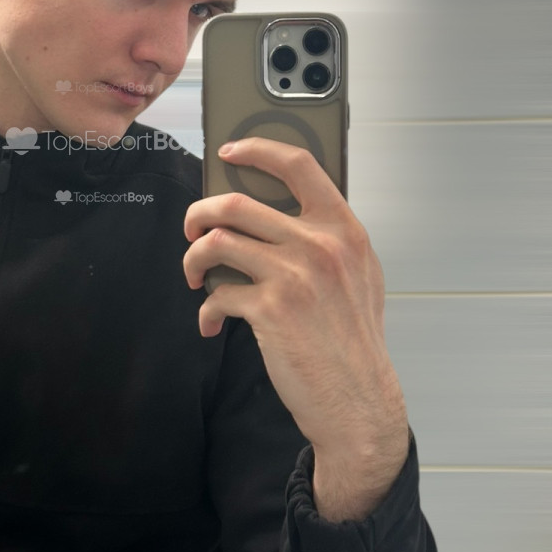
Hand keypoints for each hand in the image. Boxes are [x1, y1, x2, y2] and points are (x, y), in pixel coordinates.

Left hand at [183, 137, 408, 520]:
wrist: (358, 402)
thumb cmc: (353, 341)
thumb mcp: (358, 276)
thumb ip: (326, 240)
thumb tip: (274, 214)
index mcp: (344, 231)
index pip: (299, 166)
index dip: (258, 149)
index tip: (229, 150)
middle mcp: (320, 246)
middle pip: (237, 202)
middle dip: (200, 213)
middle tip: (192, 229)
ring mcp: (295, 275)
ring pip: (217, 241)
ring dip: (194, 258)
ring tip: (195, 276)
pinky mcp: (270, 309)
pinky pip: (218, 293)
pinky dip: (207, 308)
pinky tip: (213, 322)